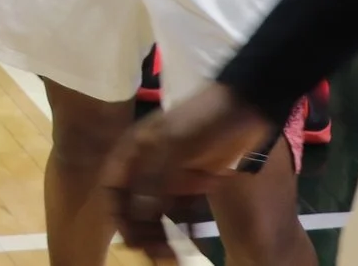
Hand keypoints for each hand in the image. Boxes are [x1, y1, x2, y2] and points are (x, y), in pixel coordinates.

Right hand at [101, 86, 282, 259]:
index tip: (127, 239)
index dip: (116, 213)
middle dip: (140, 230)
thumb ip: (153, 181)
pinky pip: (178, 209)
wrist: (244, 107)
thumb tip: (135, 215)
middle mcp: (147, 163)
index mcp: (134, 149)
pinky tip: (184, 243)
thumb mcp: (175, 148)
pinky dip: (179, 226)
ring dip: (159, 234)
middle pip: (134, 203)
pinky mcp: (191, 182)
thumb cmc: (203, 121)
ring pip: (155, 210)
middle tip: (153, 254)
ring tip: (169, 256)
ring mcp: (169, 173)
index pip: (113, 186)